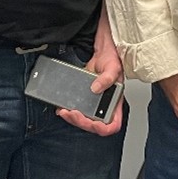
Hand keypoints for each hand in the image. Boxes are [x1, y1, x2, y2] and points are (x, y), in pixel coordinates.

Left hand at [57, 16, 125, 136]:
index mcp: (115, 102)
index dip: (103, 128)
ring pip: (84, 119)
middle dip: (81, 122)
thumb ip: (107, 78)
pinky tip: (62, 107)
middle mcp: (105, 105)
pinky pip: (77, 110)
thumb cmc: (113, 58)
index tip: (93, 123)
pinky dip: (69, 111)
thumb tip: (96, 88)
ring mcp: (94, 102)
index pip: (113, 124)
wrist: (103, 50)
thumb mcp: (113, 67)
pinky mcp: (84, 97)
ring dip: (73, 119)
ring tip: (63, 112)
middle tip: (71, 113)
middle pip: (95, 124)